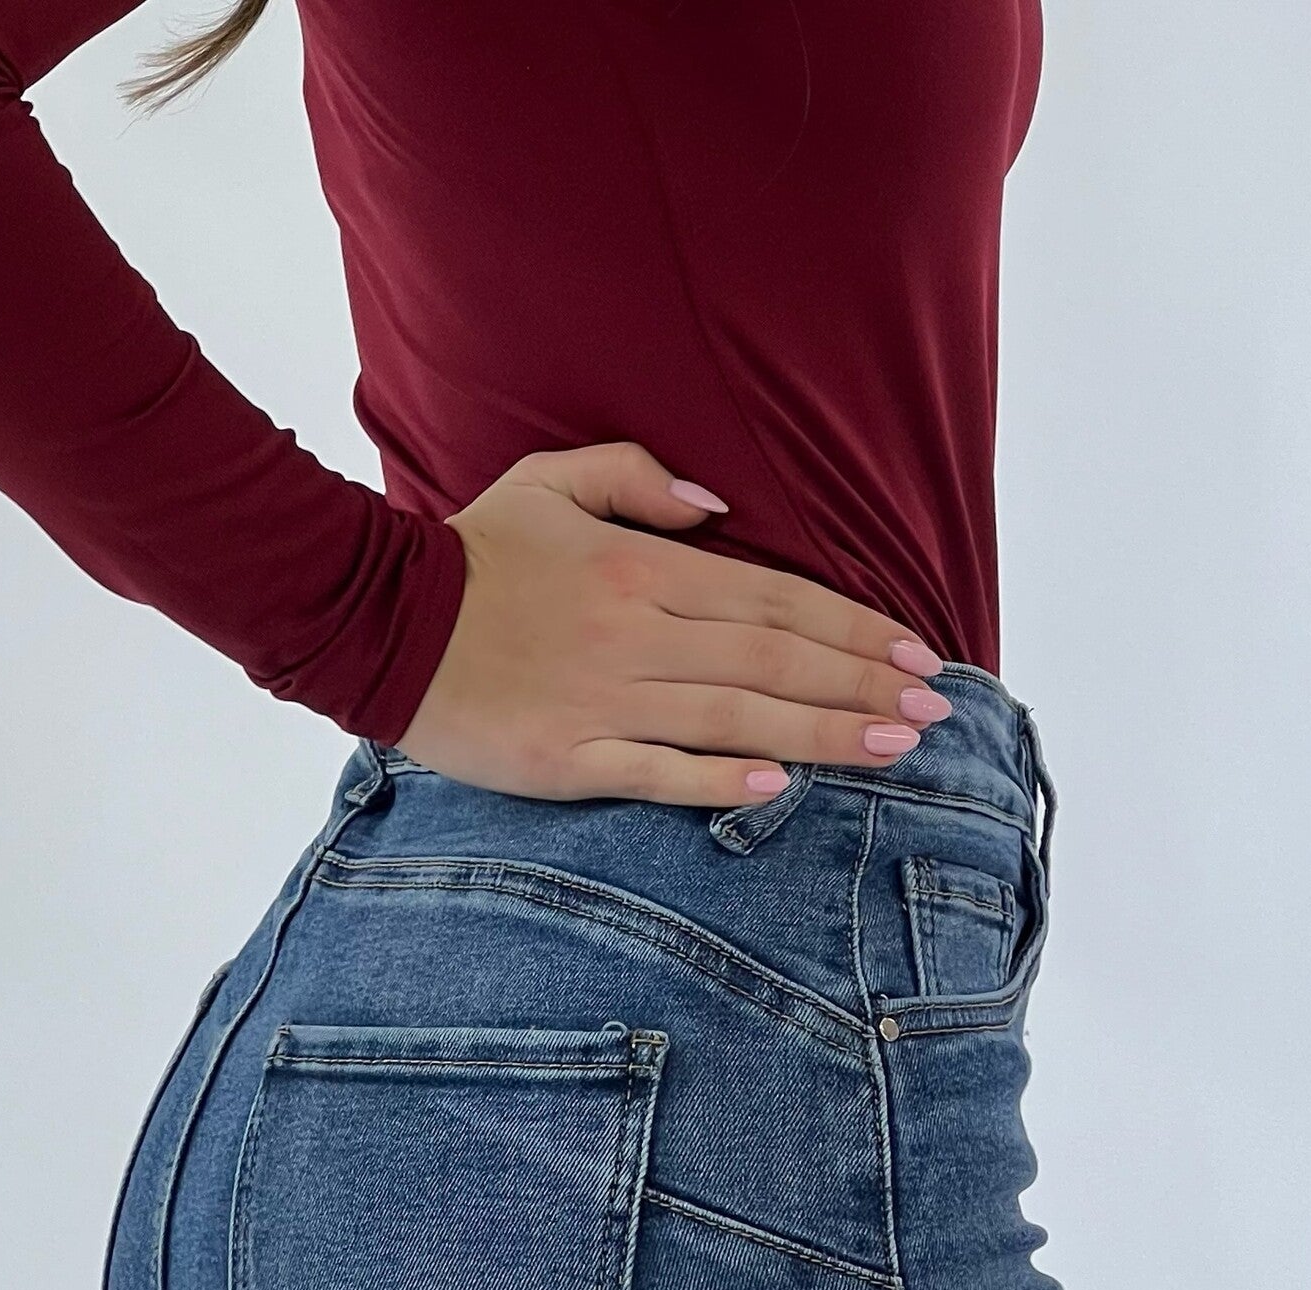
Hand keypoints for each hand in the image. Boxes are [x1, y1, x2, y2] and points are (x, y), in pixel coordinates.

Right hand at [397, 441, 951, 805]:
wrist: (374, 620)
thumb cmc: (470, 553)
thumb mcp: (550, 481)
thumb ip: (639, 479)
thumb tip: (717, 506)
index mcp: (642, 568)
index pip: (775, 599)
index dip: (854, 626)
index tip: (916, 651)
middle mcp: (636, 635)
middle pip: (774, 662)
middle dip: (865, 685)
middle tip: (936, 710)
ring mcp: (601, 701)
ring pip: (734, 718)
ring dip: (823, 733)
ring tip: (895, 748)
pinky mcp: (562, 760)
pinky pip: (652, 773)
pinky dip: (715, 782)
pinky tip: (777, 788)